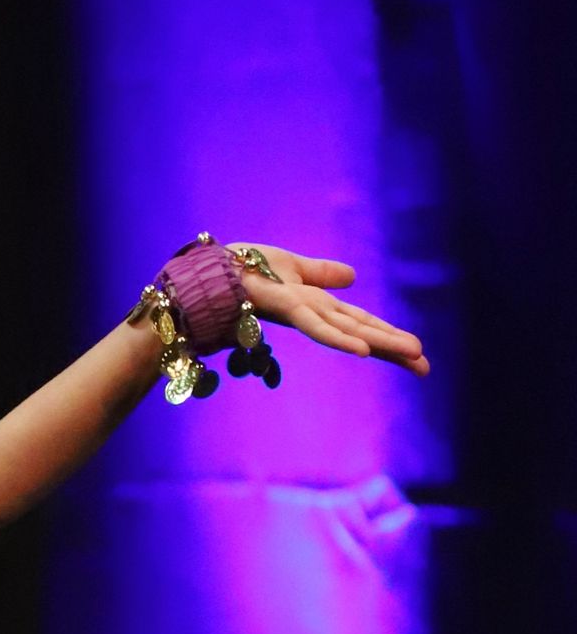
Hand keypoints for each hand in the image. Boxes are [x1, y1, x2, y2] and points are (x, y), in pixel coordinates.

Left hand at [232, 245, 428, 375]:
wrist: (206, 271)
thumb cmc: (241, 269)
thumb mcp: (290, 266)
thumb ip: (321, 274)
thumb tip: (353, 277)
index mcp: (316, 303)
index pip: (359, 321)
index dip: (388, 335)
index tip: (417, 352)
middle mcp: (311, 312)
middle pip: (360, 330)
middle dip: (393, 347)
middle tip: (426, 367)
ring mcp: (298, 311)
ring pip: (346, 330)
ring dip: (379, 343)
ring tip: (411, 355)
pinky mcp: (282, 306)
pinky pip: (315, 323)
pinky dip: (338, 337)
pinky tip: (362, 351)